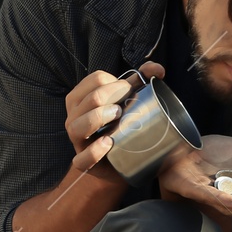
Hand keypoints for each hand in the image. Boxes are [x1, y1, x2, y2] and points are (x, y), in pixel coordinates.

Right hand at [63, 61, 165, 181]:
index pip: (95, 80)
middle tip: (126, 103)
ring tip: (118, 115)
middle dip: (110, 96)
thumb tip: (157, 68)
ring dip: (98, 117)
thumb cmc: (121, 124)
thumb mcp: (128, 101)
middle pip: (89, 99)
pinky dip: (94, 151)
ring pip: (77, 126)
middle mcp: (74, 117)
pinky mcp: (84, 163)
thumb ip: (140, 82)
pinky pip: (81, 159)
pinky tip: (108, 142)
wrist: (122, 159)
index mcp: (81, 98)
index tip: (129, 90)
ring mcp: (77, 141)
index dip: (115, 82)